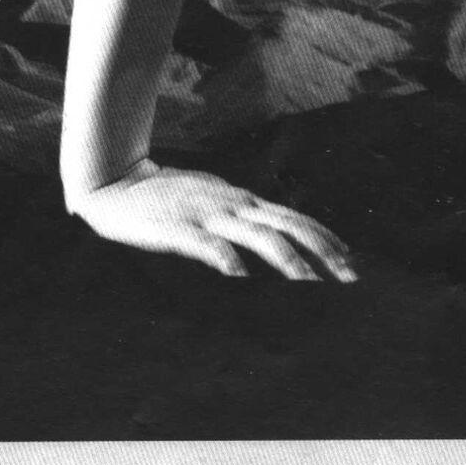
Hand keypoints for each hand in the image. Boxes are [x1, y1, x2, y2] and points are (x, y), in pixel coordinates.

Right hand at [71, 159, 355, 281]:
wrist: (114, 184)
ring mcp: (205, 215)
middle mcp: (230, 205)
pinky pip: (205, 244)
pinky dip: (225, 257)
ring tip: (307, 280)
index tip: (351, 260)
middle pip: (286, 226)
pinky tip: (239, 274)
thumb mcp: (213, 199)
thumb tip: (278, 235)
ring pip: (254, 235)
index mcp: (240, 200)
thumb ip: (243, 215)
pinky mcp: (177, 228)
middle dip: (321, 251)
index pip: (293, 217)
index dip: (324, 237)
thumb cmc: (167, 196)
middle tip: (349, 276)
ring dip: (285, 258)